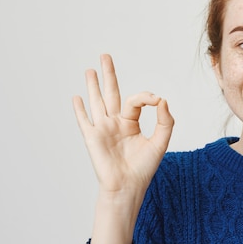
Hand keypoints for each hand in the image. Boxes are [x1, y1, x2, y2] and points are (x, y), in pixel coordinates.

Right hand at [73, 54, 173, 195]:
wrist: (128, 187)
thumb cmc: (143, 168)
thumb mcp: (160, 142)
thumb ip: (165, 121)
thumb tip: (162, 100)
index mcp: (131, 123)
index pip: (135, 101)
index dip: (146, 97)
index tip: (156, 100)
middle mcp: (115, 123)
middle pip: (111, 93)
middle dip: (108, 75)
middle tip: (105, 56)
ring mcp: (102, 129)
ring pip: (97, 101)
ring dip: (92, 86)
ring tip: (90, 70)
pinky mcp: (92, 138)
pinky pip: (84, 120)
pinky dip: (80, 109)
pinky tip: (77, 97)